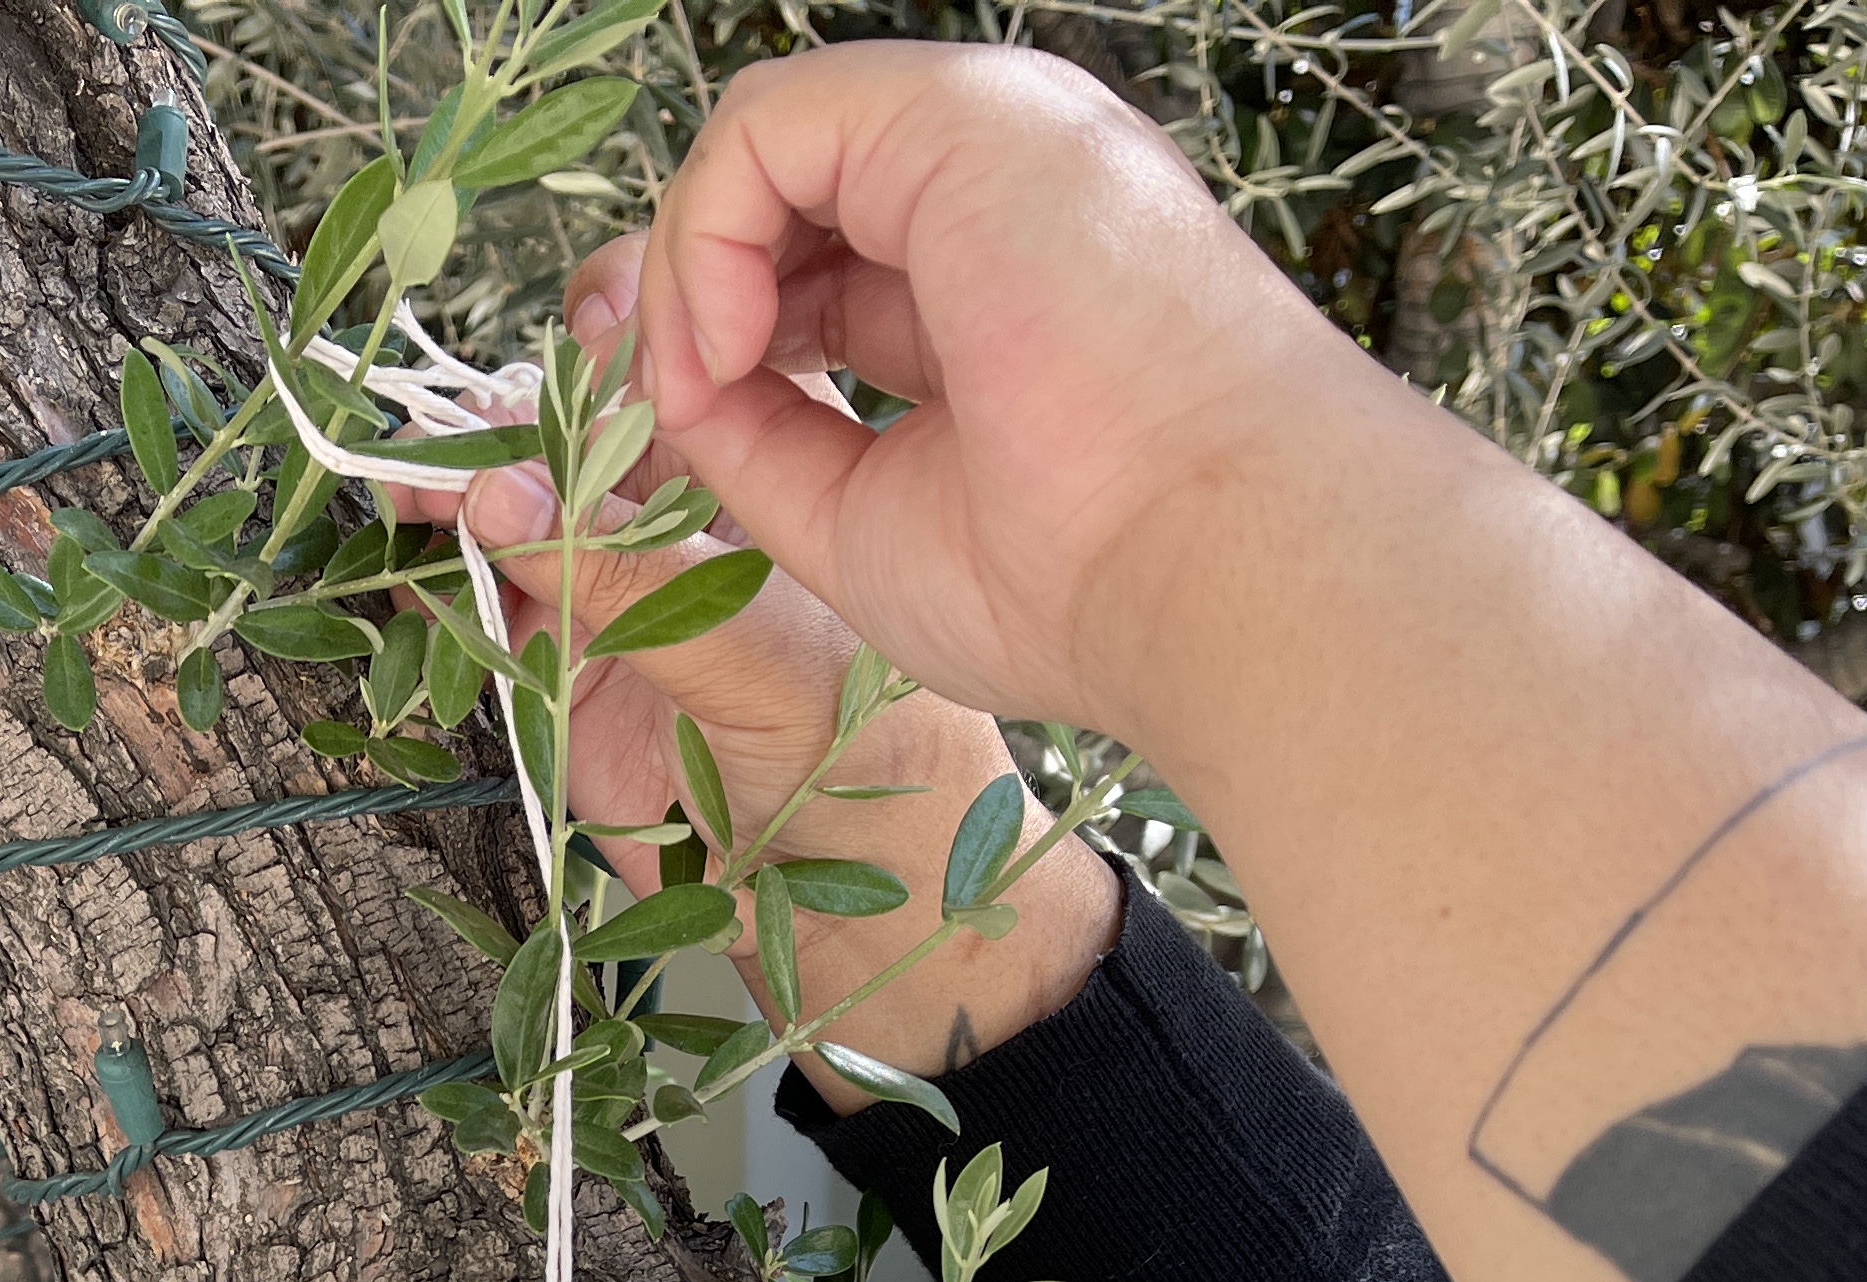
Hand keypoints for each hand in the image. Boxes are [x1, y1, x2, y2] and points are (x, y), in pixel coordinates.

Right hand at [392, 271, 1118, 1104]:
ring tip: (411, 481)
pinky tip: (419, 548)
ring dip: (464, 486)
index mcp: (784, 448)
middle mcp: (699, 506)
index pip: (690, 343)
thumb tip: (506, 502)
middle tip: (457, 424)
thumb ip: (636, 587)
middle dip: (513, 411)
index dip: (624, 329)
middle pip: (582, 416)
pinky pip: (499, 600)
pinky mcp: (575, 667)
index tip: (580, 346)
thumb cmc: (875, 767)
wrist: (869, 916)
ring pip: (529, 503)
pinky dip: (451, 572)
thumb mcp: (771, 659)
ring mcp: (631, 584)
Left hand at [621, 40, 1409, 745]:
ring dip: (683, 273)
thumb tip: (666, 386)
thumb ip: (760, 440)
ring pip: (760, 147)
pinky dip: (703, 237)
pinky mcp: (964, 116)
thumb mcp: (861, 513)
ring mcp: (986, 138)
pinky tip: (724, 349)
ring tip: (696, 393)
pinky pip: (762, 128)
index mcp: (990, 277)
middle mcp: (993, 190)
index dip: (714, 339)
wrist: (1209, 572)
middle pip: (777, 197)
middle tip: (656, 412)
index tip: (679, 440)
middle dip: (681, 296)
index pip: (809, 266)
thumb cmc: (1075, 579)